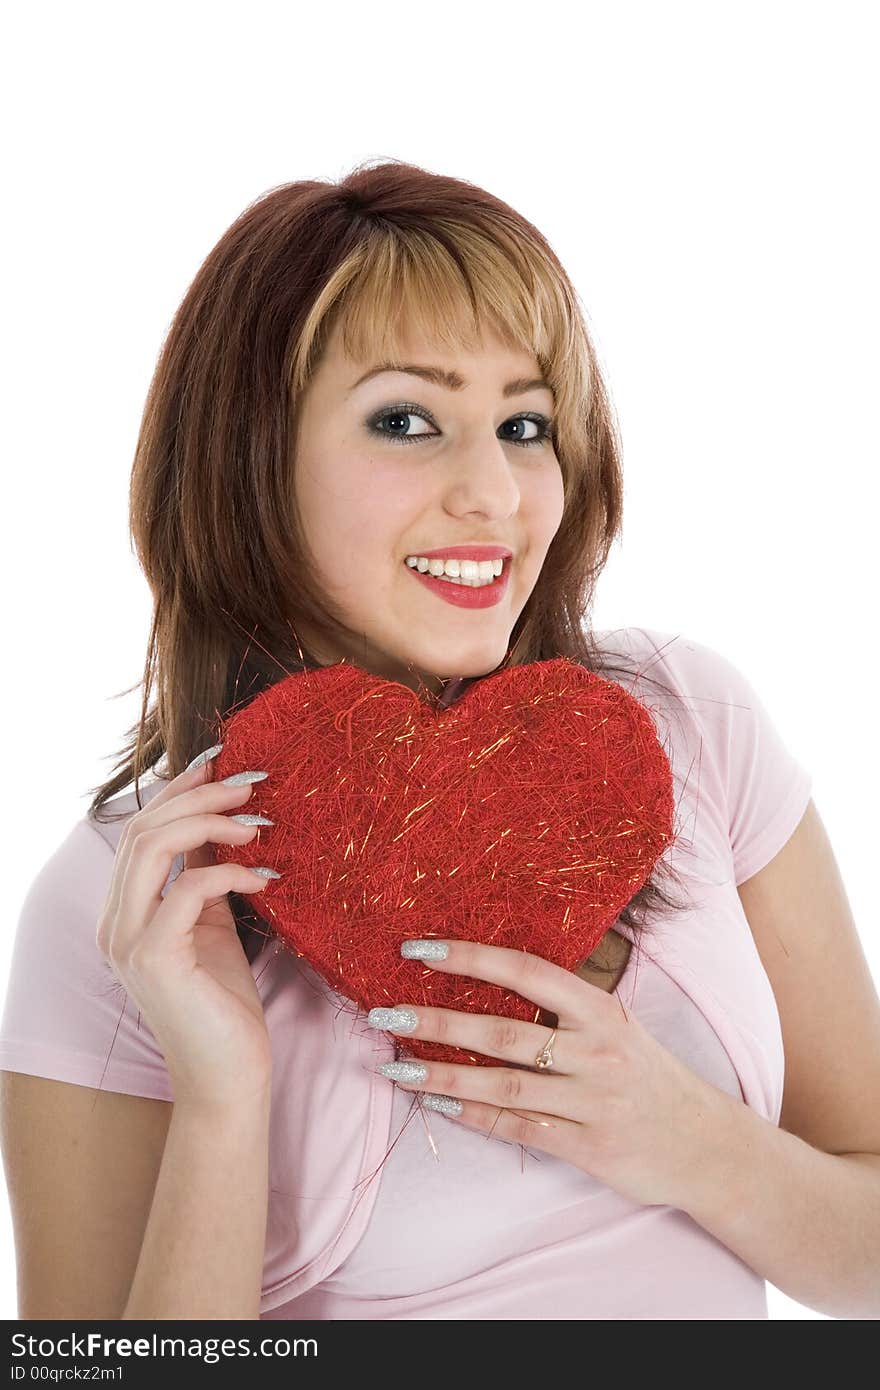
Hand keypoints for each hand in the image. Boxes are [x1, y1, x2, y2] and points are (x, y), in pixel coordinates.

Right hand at [96, 747, 277, 1107]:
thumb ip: (207, 874)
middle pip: (144, 828)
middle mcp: (114, 923)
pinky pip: (187, 890)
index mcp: (124, 911)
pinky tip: (262, 875)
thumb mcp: (215, 924)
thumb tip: (224, 818)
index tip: (223, 763)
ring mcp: (127, 941)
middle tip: (253, 784)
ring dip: (210, 821)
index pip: (141, 829)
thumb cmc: (225, 1005)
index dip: (179, 790)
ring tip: (258, 820)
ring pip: (153, 847)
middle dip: (200, 795)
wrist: (229, 1077)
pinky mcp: (153, 960)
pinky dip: (227, 871)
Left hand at [371, 937, 730, 1209]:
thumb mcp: (619, 1026)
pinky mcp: (588, 1148)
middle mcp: (597, 1052)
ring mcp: (592, 1103)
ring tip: (394, 1068)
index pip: (527, 972)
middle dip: (436, 1022)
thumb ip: (566, 1004)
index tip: (417, 949)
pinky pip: (518, 1127)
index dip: (470, 957)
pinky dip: (473, 1115)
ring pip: (502, 1084)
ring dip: (440, 1076)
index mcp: (602, 1010)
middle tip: (383, 1014)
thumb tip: (494, 971)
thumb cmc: (651, 1076)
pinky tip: (436, 1104)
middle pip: (502, 1031)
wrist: (709, 1146)